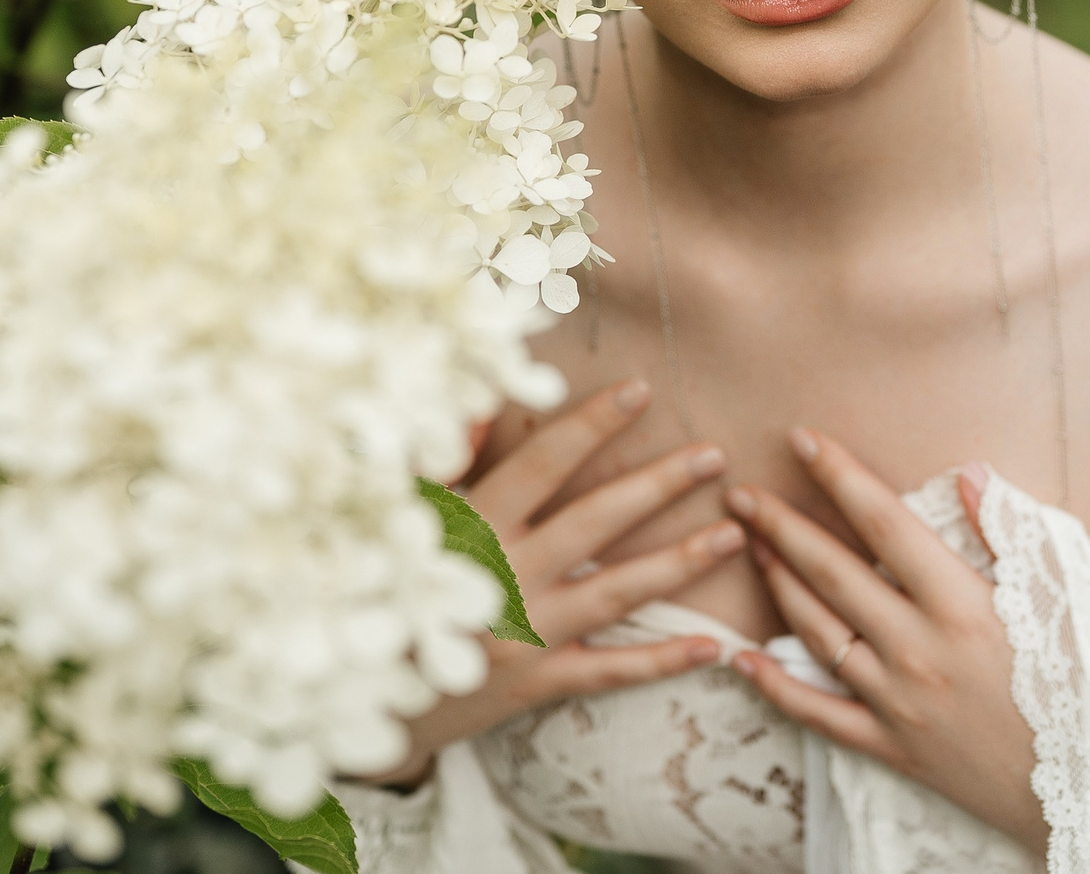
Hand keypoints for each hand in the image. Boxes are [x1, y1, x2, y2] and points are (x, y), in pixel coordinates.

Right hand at [360, 379, 741, 785]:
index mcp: (471, 527)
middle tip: (715, 456)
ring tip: (732, 535)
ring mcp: (523, 634)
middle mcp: (503, 576)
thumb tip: (476, 407)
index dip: (591, 426)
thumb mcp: (398, 519)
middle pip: (595, 522)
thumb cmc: (377, 593)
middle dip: (659, 486)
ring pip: (615, 592)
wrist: (357, 698)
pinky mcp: (534, 684)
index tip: (639, 391)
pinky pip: (608, 671)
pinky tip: (712, 646)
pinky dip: (661, 660)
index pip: (541, 464)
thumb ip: (441, 463)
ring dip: (679, 563)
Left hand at [723, 432, 1045, 850]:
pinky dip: (776, 686)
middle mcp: (919, 649)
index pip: (883, 522)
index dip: (838, 475)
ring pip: (817, 633)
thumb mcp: (1064, 592)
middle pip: (832, 573)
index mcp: (963, 603)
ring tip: (750, 546)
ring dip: (778, 585)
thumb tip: (969, 473)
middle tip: (741, 493)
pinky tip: (744, 659)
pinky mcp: (892, 747)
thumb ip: (1010, 530)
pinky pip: (819, 714)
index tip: (802, 439)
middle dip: (780, 527)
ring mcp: (899, 701)